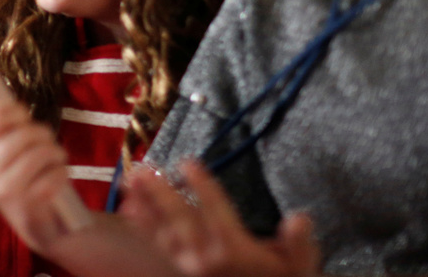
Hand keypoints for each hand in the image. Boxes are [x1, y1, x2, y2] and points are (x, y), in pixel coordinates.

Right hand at [0, 62, 91, 251]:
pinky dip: (62, 172)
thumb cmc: (20, 173)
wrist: (37, 220)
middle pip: (23, 132)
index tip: (19, 112)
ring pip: (42, 151)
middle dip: (41, 133)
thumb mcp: (2, 144)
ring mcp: (6, 189)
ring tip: (53, 158)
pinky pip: (55, 174)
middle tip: (44, 141)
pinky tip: (56, 177)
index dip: (13, 107)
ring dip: (55, 152)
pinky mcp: (29, 203)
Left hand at [122, 160, 319, 276]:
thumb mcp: (299, 268)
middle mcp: (208, 258)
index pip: (217, 212)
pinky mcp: (178, 271)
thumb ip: (298, 243)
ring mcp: (189, 266)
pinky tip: (127, 208)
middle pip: (181, 220)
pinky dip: (141, 227)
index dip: (203, 186)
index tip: (188, 162)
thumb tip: (300, 218)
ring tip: (127, 179)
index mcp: (236, 251)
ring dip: (143, 204)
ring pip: (162, 231)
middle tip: (142, 168)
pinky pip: (156, 247)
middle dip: (160, 193)